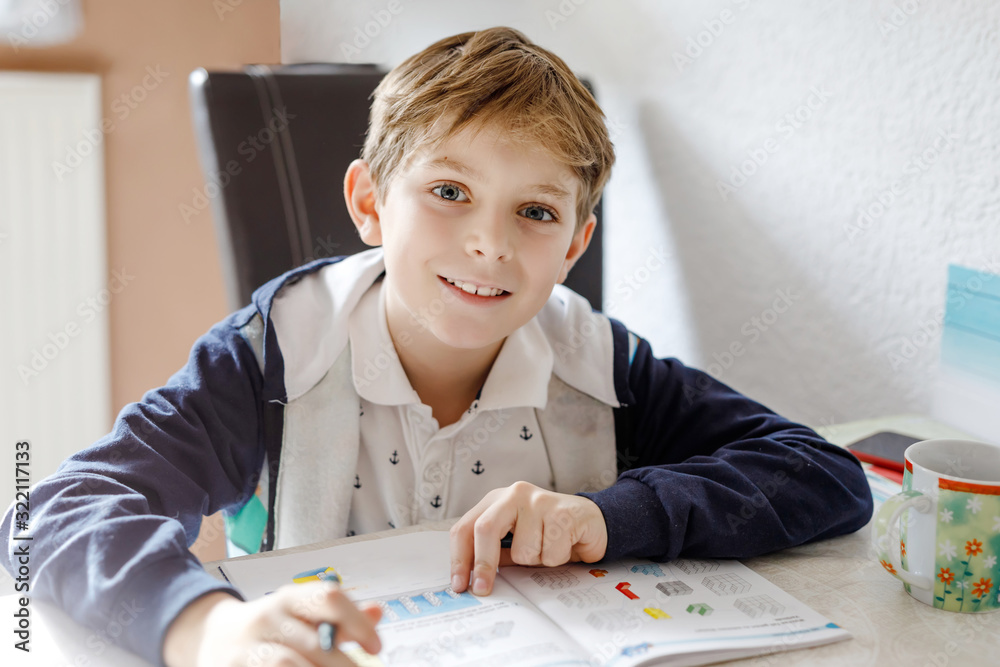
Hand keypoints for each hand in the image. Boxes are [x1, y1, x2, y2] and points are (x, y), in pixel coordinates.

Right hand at [163, 582, 381, 665]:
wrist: (211, 636)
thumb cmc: (270, 628)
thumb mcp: (301, 614)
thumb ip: (339, 617)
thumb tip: (377, 613)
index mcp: (289, 598)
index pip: (329, 597)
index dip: (358, 622)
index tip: (376, 646)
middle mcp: (267, 617)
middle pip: (315, 642)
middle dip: (344, 665)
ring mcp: (246, 647)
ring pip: (287, 664)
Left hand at [449, 481, 607, 595]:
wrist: (592, 520)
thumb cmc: (549, 532)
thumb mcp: (516, 539)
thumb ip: (494, 552)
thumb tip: (471, 579)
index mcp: (496, 500)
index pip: (466, 527)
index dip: (459, 558)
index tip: (460, 584)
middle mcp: (514, 495)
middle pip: (486, 529)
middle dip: (483, 564)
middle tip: (483, 589)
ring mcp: (539, 501)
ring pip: (523, 551)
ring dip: (536, 562)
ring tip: (548, 549)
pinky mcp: (562, 512)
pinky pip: (550, 554)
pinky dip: (557, 560)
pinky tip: (565, 545)